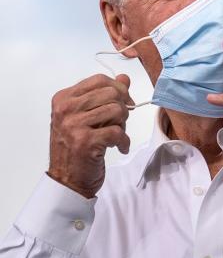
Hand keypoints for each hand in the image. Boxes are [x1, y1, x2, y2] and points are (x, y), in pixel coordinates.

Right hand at [48, 74, 132, 197]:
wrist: (67, 180)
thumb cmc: (77, 147)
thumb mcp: (86, 117)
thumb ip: (104, 95)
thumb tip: (124, 78)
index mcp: (63, 99)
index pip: (99, 80)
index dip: (118, 89)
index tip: (122, 102)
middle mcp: (65, 109)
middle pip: (111, 93)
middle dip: (122, 107)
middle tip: (118, 122)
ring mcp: (73, 125)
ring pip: (117, 110)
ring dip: (123, 124)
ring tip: (115, 135)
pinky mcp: (85, 142)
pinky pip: (118, 132)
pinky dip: (124, 141)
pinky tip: (119, 148)